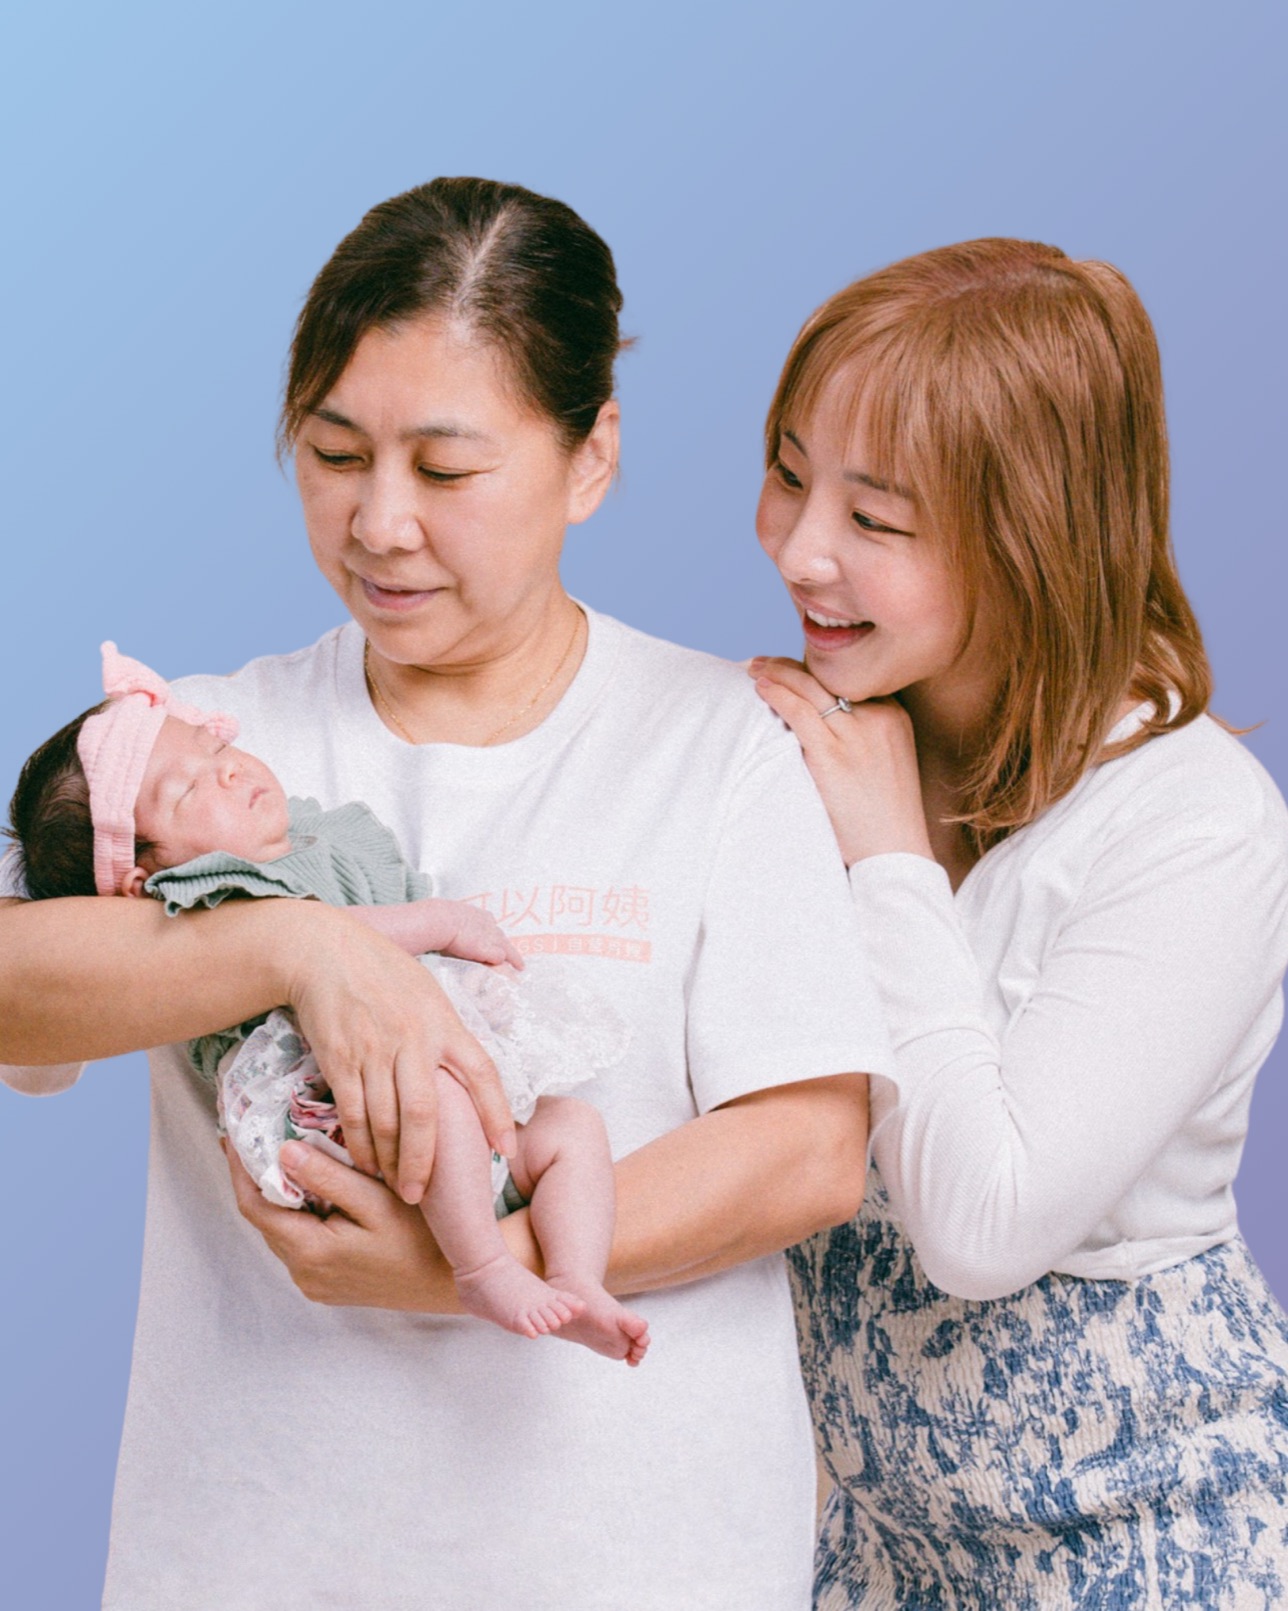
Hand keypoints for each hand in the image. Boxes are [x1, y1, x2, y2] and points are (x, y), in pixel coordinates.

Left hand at [225, 1140, 455, 1309]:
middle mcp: (304, 1273)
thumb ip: (329, 1178)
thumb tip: (283, 1152)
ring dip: (280, 1195)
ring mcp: (315, 1282)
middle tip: (257, 1136)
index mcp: (310, 1252)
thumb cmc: (422, 1239)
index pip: (255, 1207)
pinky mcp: (328, 1284)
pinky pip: (300, 1243)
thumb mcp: (377, 1201)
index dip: (240, 1169)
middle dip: (258, 1177)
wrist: (451, 1283)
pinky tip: (314, 1189)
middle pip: (265, 1219)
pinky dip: (299, 1214)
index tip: (232, 1135)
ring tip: (285, 1155)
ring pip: (282, 1231)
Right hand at [280, 904, 516, 1205]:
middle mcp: (413, 1039)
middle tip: (423, 1194)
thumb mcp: (430, 991)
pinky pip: (352, 1112)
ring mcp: (374, 1051)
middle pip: (425, 1114)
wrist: (325, 952)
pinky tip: (366, 1161)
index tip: (508, 1150)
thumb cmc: (384, 971)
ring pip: (385, 1121)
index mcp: (444, 1022)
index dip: (497, 1114)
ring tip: (398, 1184)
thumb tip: (468, 1073)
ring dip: (391, 1160)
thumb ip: (448, 1032)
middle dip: (425, 1161)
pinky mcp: (340, 1059)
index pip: (482, 1073)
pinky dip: (360, 1144)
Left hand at [750, 657, 932, 866]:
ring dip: (776, 672)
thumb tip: (822, 720)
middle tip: (762, 662)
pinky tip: (760, 689)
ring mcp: (858, 733)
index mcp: (893, 714)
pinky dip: (776, 695)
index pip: (847, 678)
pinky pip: (799, 711)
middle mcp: (879, 716)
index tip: (789, 667)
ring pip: (810, 686)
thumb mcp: (885, 761)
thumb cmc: (884, 815)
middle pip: (828, 676)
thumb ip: (863, 734)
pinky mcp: (834, 754)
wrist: (895, 852)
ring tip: (753, 669)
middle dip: (790, 665)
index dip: (813, 669)